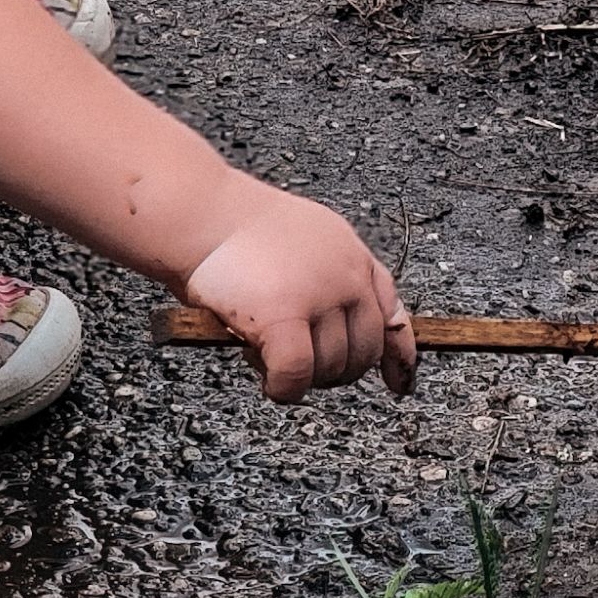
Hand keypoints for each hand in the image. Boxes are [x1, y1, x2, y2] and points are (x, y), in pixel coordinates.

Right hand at [181, 183, 416, 402]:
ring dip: (299, 374)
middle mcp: (344, 274)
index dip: (397, 353)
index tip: (398, 383)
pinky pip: (295, 377)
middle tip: (294, 363)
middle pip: (361, 352)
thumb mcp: (300, 240)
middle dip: (330, 370)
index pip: (390, 311)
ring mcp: (318, 296)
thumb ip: (327, 275)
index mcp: (349, 253)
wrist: (199, 211)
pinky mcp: (285, 318)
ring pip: (328, 368)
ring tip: (262, 347)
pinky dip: (280, 386)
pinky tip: (261, 370)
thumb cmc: (233, 225)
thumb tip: (339, 329)